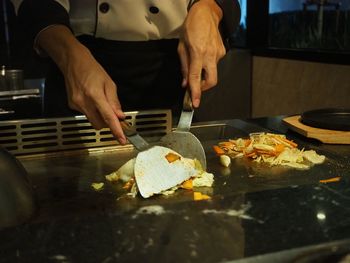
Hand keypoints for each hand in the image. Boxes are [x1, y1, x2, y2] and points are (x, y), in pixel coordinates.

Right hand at [36, 25, 126, 143]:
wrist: (73, 62)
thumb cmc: (93, 70)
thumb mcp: (109, 83)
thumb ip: (114, 102)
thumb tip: (120, 116)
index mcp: (95, 95)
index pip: (108, 117)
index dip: (116, 130)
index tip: (122, 139)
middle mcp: (84, 102)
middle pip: (99, 124)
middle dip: (108, 123)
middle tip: (115, 116)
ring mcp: (76, 105)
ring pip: (92, 121)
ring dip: (100, 117)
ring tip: (101, 104)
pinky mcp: (71, 106)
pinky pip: (86, 114)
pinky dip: (92, 112)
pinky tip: (92, 100)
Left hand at [178, 0, 225, 107]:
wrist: (206, 13)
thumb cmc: (192, 26)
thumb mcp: (181, 46)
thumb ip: (184, 66)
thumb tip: (185, 82)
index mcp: (198, 53)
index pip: (195, 77)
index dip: (195, 92)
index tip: (195, 103)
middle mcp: (210, 55)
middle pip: (212, 81)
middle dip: (204, 88)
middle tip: (196, 87)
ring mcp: (219, 53)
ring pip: (212, 72)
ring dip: (204, 73)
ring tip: (197, 62)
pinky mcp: (223, 52)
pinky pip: (215, 64)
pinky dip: (208, 64)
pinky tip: (204, 54)